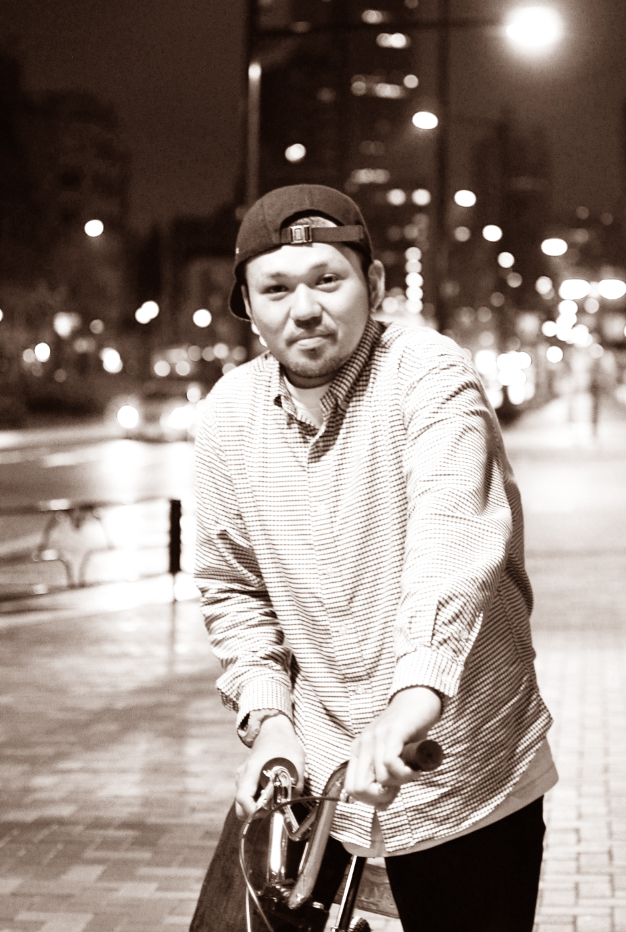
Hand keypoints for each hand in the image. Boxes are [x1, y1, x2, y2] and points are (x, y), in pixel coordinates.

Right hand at [235, 714, 305, 819]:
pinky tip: (270, 790)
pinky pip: (248, 795)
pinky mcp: (245, 778)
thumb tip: (293, 800)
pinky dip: (257, 799)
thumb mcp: (296, 760)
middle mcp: (243, 774)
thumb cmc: (283, 743)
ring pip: (244, 802)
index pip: (243, 798)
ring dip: (257, 805)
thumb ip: (297, 783)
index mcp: (252, 769)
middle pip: (240, 806)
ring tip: (275, 795)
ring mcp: (242, 776)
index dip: (253, 811)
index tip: (267, 813)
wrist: (272, 729)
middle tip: (273, 807)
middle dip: (256, 813)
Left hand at [344, 686, 441, 809]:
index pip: (351, 787)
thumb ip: (386, 779)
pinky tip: (414, 768)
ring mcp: (376, 736)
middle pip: (358, 787)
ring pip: (379, 778)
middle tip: (398, 788)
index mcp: (359, 751)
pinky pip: (390, 763)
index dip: (370, 799)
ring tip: (411, 773)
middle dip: (381, 797)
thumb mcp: (393, 757)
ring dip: (400, 782)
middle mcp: (363, 743)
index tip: (388, 795)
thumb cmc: (407, 731)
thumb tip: (381, 806)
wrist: (417, 701)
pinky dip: (405, 773)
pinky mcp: (392, 732)